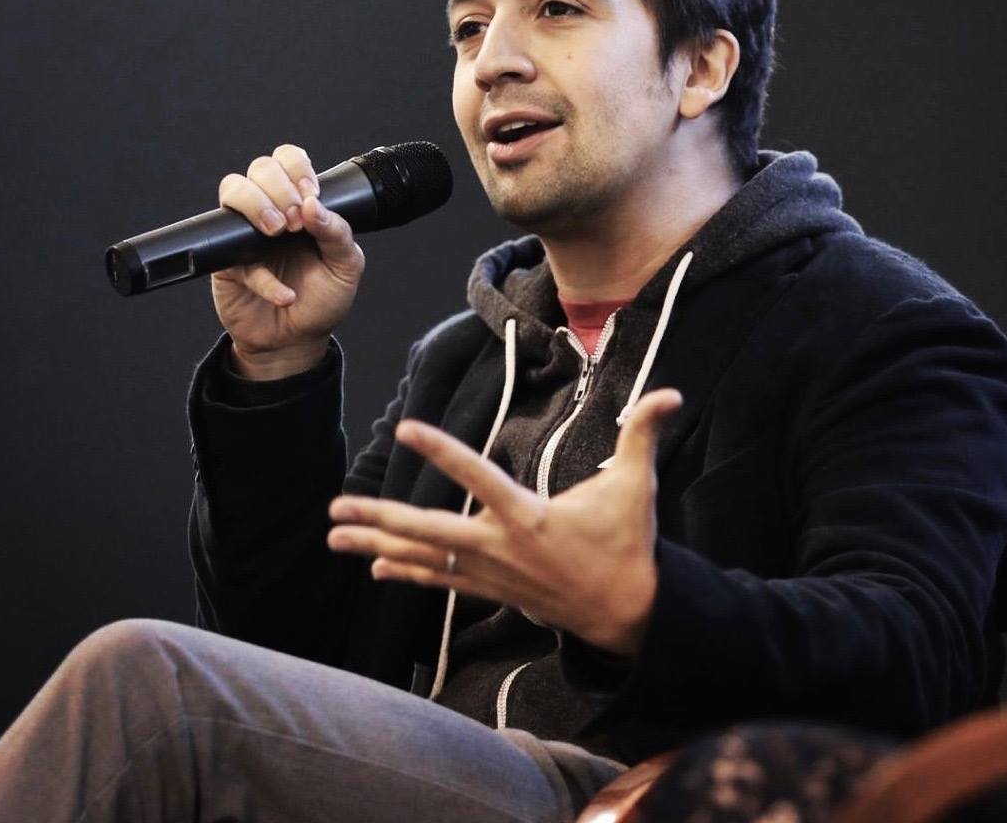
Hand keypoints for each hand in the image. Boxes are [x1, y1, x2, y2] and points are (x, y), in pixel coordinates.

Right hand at [211, 144, 364, 379]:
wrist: (296, 340)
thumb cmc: (322, 299)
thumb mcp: (345, 267)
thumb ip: (338, 234)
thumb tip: (314, 205)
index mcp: (302, 204)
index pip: (290, 160)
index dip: (297, 168)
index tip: (310, 195)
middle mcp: (271, 210)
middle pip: (259, 168)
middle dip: (279, 187)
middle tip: (295, 223)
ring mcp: (244, 232)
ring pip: (233, 190)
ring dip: (257, 205)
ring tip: (278, 235)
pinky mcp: (226, 260)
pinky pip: (231, 250)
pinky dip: (262, 276)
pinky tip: (285, 294)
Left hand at [326, 388, 682, 654]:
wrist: (627, 613)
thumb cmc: (628, 544)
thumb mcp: (636, 486)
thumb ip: (644, 434)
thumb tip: (671, 393)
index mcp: (530, 517)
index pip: (478, 476)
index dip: (441, 452)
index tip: (406, 429)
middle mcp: (501, 547)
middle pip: (429, 532)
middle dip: (380, 520)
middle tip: (337, 509)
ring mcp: (493, 574)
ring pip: (426, 559)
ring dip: (378, 547)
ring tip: (335, 538)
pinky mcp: (494, 591)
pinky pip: (441, 580)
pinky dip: (408, 572)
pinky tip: (376, 567)